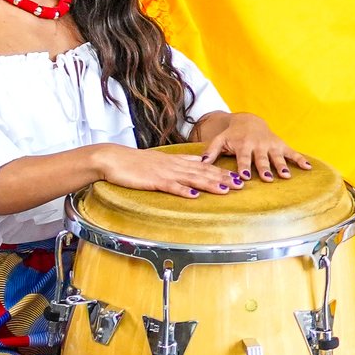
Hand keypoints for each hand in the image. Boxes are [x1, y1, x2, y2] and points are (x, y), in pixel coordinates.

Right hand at [95, 144, 242, 196]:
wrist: (114, 159)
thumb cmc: (137, 162)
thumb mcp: (163, 159)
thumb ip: (181, 161)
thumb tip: (199, 161)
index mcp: (177, 161)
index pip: (205, 166)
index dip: (222, 171)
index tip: (238, 176)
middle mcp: (175, 165)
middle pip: (203, 171)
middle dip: (223, 178)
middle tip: (241, 184)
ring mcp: (165, 172)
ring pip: (192, 178)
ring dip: (209, 184)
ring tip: (225, 190)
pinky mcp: (153, 180)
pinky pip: (171, 186)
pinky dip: (183, 191)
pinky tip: (194, 196)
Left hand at [201, 113, 311, 179]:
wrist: (248, 120)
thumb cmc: (232, 134)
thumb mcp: (219, 140)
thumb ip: (210, 151)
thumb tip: (201, 162)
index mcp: (243, 145)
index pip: (243, 158)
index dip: (244, 167)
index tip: (244, 177)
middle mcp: (258, 145)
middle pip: (261, 159)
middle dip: (264, 168)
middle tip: (267, 179)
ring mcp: (271, 145)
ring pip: (277, 157)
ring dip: (281, 166)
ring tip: (286, 176)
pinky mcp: (281, 145)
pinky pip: (292, 152)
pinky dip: (300, 159)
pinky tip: (308, 167)